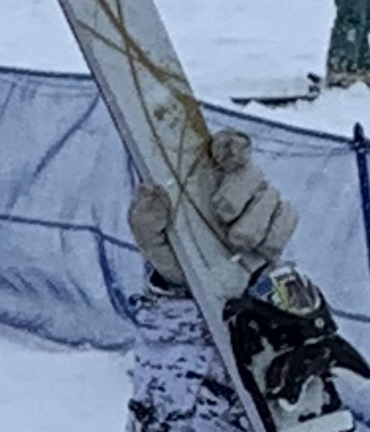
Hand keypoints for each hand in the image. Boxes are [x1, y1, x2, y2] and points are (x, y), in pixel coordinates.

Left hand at [130, 128, 295, 290]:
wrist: (198, 288)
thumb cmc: (175, 251)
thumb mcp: (151, 236)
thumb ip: (145, 215)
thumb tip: (148, 189)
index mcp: (208, 173)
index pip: (228, 142)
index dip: (230, 144)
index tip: (222, 153)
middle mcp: (239, 180)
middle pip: (250, 170)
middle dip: (237, 194)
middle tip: (222, 216)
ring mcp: (262, 200)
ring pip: (269, 198)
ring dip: (250, 227)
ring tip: (233, 244)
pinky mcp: (279, 222)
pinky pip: (285, 220)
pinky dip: (270, 239)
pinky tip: (253, 252)